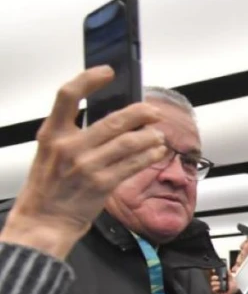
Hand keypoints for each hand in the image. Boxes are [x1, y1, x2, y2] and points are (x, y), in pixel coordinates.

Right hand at [0, 67, 169, 259]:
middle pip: (112, 120)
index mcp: (52, 134)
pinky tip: (157, 152)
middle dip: (140, 113)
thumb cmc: (49, 187)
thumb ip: (72, 133)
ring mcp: (87, 165)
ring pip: (128, 142)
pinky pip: (133, 164)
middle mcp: (69, 147)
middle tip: (153, 111)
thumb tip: (109, 119)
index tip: (107, 72)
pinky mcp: (102, 183)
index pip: (67, 95)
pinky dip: (149, 155)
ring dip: (149, 136)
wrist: (44, 221)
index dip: (89, 79)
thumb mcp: (50, 152)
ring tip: (158, 135)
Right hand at [210, 270, 238, 293]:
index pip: (217, 273)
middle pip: (212, 277)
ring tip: (220, 285)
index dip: (214, 272)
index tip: (214, 271)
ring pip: (212, 282)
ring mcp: (217, 285)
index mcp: (223, 277)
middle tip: (218, 279)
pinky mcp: (216, 290)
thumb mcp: (232, 280)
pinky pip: (213, 288)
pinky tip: (219, 288)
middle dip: (215, 278)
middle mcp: (219, 281)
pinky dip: (216, 288)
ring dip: (216, 283)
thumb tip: (228, 270)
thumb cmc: (233, 288)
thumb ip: (229, 275)